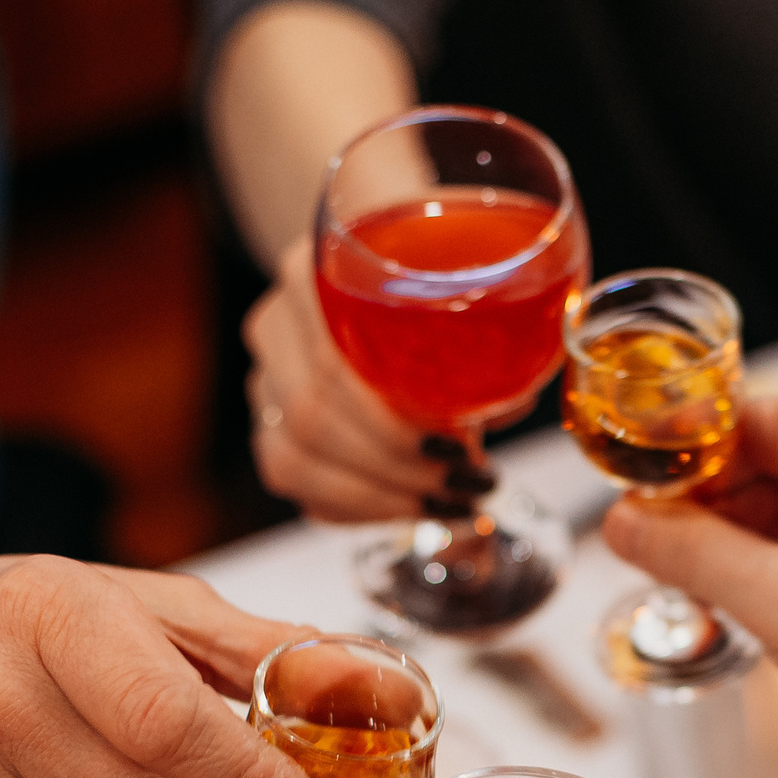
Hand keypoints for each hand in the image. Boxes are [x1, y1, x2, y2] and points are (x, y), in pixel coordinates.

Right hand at [244, 237, 462, 520]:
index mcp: (312, 271)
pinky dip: (358, 506)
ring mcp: (265, 379)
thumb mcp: (468, 296)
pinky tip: (411, 506)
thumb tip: (512, 401)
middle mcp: (276, 325)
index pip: (332, 359)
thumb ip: (490, 335)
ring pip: (296, 457)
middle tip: (467, 482)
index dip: (392, 419)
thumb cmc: (436, 296)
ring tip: (451, 502)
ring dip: (381, 494)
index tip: (459, 446)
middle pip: (313, 414)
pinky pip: (295, 481)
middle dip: (399, 466)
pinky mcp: (270, 427)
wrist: (395, 291)